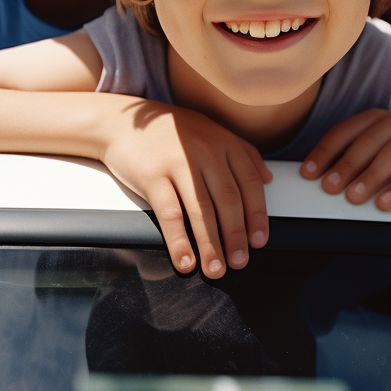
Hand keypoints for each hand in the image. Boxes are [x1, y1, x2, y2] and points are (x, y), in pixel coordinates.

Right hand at [99, 100, 271, 277]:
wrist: (122, 121)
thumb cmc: (170, 131)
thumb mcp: (211, 131)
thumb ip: (243, 151)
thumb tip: (268, 178)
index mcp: (223, 142)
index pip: (249, 182)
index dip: (257, 215)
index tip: (259, 241)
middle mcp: (205, 151)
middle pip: (227, 200)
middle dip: (236, 236)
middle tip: (239, 263)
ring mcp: (178, 163)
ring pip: (201, 211)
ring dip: (211, 246)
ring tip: (215, 269)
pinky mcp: (153, 176)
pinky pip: (170, 214)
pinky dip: (179, 241)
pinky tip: (185, 260)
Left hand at [300, 109, 390, 210]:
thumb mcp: (387, 146)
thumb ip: (362, 155)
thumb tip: (324, 178)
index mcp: (377, 119)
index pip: (344, 131)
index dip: (324, 151)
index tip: (307, 173)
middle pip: (365, 143)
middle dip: (343, 165)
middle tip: (327, 187)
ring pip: (389, 154)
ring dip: (369, 176)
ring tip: (353, 198)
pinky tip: (385, 203)